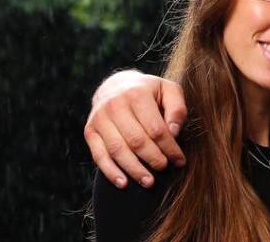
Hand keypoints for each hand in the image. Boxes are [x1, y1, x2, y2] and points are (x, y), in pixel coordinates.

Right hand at [83, 70, 187, 188]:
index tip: (179, 160)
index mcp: (137, 93)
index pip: (156, 128)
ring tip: (149, 182)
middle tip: (165, 169)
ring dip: (134, 169)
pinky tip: (123, 183)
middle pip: (136, 141)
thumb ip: (177, 109)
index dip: (169, 147)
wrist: (116, 85)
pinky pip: (99, 156)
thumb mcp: (168, 90)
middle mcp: (115, 104)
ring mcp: (99, 118)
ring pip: (117, 150)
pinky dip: (111, 172)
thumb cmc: (149, 92)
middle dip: (153, 159)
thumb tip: (174, 132)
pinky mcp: (90, 131)